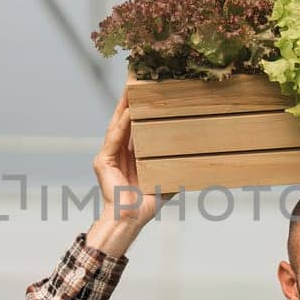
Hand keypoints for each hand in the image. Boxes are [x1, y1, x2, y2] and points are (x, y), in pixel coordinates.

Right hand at [90, 91, 159, 242]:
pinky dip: (122, 125)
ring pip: (117, 124)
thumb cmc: (146, 204)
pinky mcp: (103, 161)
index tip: (147, 91)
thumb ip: (174, 166)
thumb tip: (196, 159)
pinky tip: (129, 112)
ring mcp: (108, 155)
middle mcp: (117, 152)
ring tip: (131, 88)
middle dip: (128, 101)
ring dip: (123, 106)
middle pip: (123, 120)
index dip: (139, 108)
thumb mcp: (165, 178)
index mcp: (129, 154)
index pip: (134, 126)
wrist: (131, 219)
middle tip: (136, 80)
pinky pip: (114, 138)